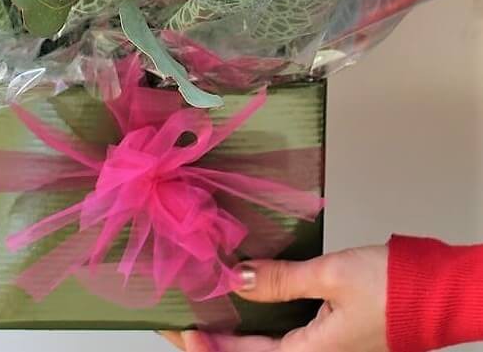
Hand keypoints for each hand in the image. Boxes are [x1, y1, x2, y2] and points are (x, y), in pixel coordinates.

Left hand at [161, 245, 388, 351]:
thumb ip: (282, 280)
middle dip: (216, 341)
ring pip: (267, 347)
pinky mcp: (330, 336)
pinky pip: (284, 336)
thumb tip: (237, 278)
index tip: (183, 330)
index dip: (212, 346)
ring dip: (235, 335)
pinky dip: (259, 324)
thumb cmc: (393, 287)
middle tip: (182, 322)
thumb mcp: (331, 275)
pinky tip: (245, 302)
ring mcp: (324, 349)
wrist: (437, 293)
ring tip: (204, 312)